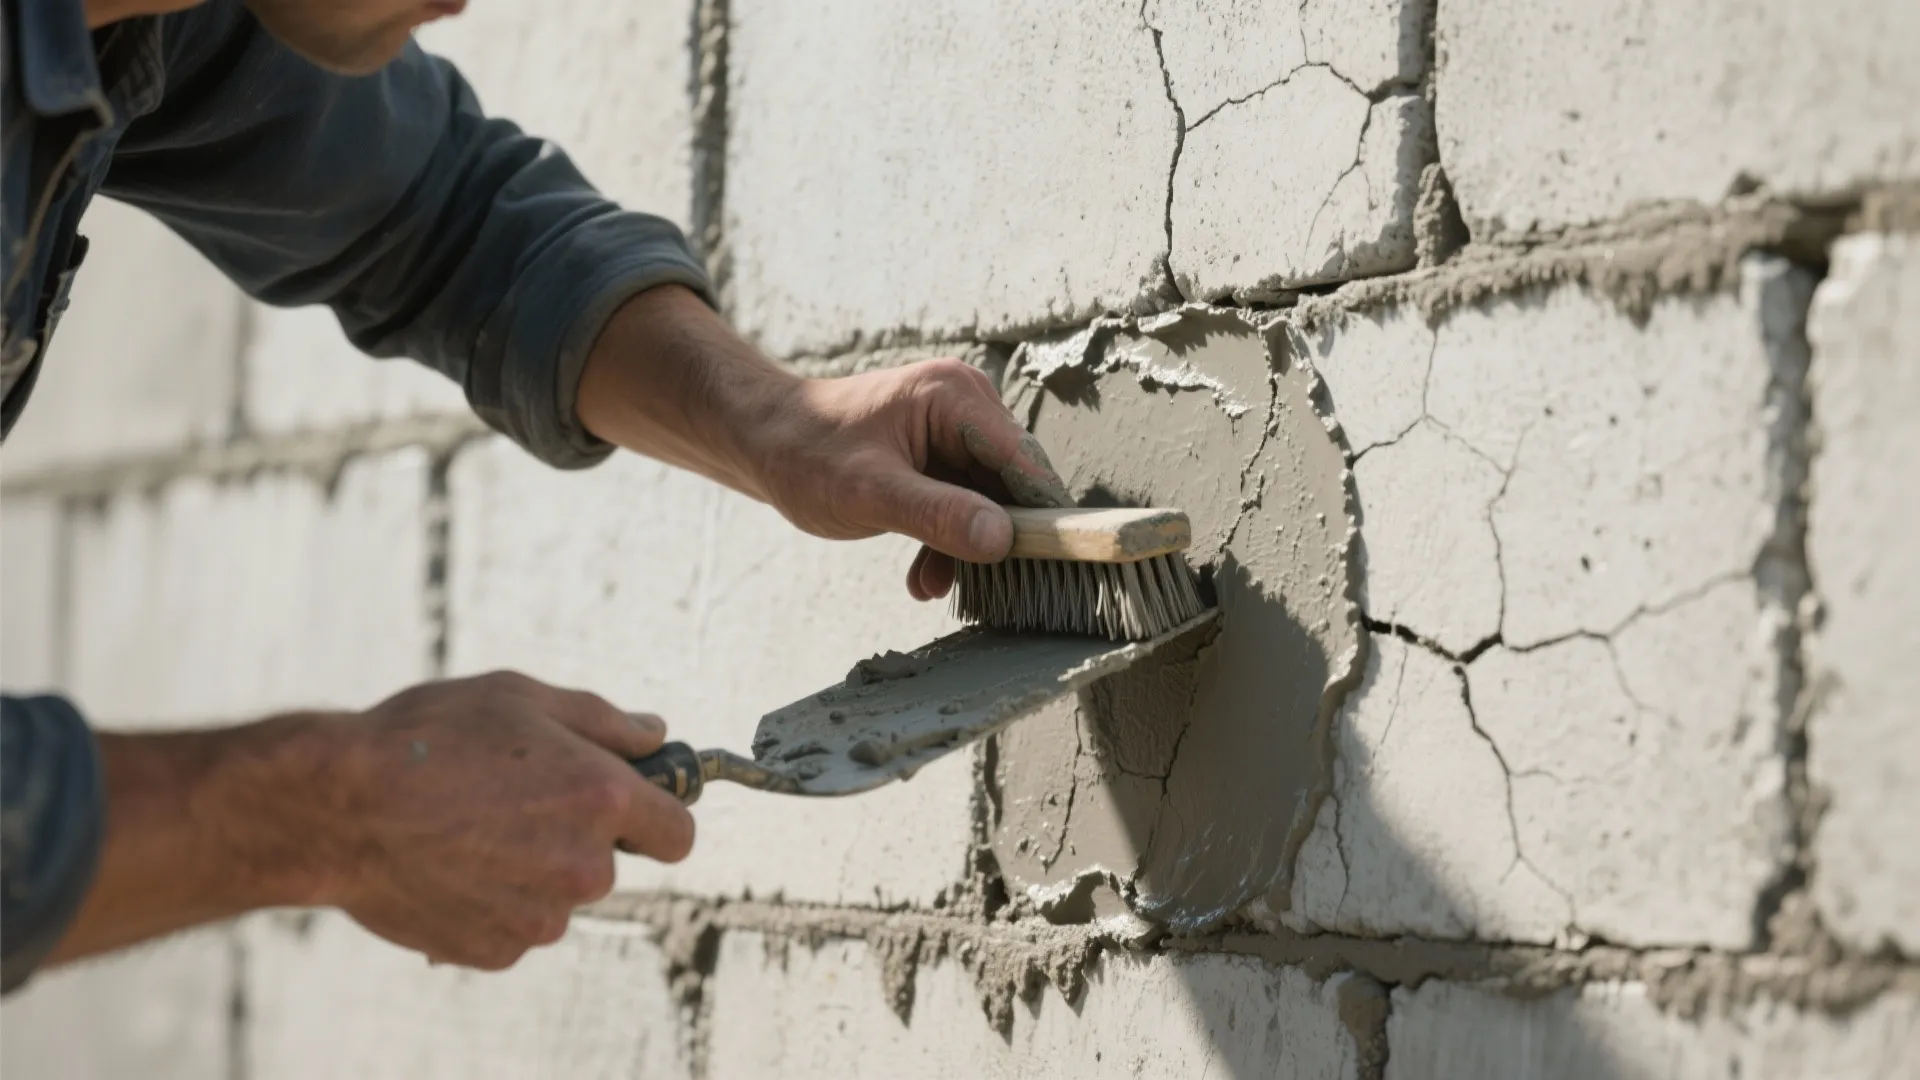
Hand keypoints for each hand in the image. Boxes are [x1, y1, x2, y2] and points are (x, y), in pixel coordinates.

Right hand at [49, 672, 690, 972]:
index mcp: (603, 799)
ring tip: (467, 829)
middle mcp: (584, 866)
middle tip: (513, 800)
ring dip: (531, 871)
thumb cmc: (428, 738)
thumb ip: (605, 721)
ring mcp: (540, 916)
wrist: (336, 808)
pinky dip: (492, 902)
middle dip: (576, 837)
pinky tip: (448, 865)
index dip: (657, 815)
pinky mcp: (497, 950)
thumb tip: (654, 734)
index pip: (678, 833)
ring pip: (558, 896)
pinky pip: (515, 925)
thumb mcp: (522, 697)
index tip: (634, 806)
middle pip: (609, 863)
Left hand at [745, 359, 1074, 599]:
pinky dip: (947, 540)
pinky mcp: (940, 456)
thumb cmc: (805, 454)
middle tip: (981, 589)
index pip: (1021, 461)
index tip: (1050, 565)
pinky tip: (922, 576)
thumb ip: (937, 516)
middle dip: (994, 539)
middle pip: (1011, 483)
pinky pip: (963, 504)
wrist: (761, 442)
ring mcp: (953, 431)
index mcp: (955, 396)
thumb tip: (1002, 540)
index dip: (1040, 514)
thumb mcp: (870, 492)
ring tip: (928, 585)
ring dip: (965, 547)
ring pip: (988, 501)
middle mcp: (964, 406)